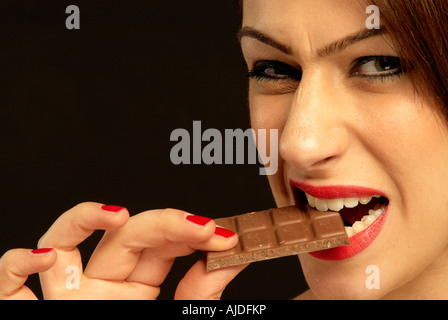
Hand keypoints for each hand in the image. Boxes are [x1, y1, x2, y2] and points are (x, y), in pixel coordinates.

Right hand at [6, 202, 244, 298]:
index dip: (189, 232)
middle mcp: (101, 290)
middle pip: (122, 238)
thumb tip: (230, 256)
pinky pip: (8, 287)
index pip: (159, 244)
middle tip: (200, 227)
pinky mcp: (35, 317)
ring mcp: (67, 301)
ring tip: (119, 214)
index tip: (222, 235)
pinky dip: (15, 266)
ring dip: (83, 220)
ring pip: (62, 243)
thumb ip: (203, 293)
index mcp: (136, 289)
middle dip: (162, 225)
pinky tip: (44, 258)